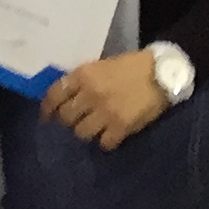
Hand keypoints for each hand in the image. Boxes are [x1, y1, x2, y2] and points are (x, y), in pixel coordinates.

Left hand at [42, 51, 169, 149]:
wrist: (161, 72)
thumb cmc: (130, 66)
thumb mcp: (101, 65)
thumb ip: (83, 80)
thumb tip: (65, 95)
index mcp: (84, 74)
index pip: (54, 94)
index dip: (47, 108)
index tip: (46, 116)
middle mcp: (91, 94)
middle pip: (66, 118)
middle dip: (69, 121)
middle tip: (77, 120)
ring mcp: (105, 112)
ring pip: (81, 133)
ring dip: (86, 131)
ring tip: (95, 127)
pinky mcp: (121, 127)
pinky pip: (104, 143)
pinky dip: (106, 141)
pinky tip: (111, 134)